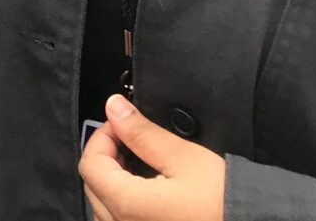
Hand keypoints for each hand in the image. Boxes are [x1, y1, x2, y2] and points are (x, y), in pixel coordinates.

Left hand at [80, 95, 225, 220]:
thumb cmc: (225, 200)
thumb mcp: (184, 158)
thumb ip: (142, 133)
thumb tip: (114, 109)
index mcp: (128, 206)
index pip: (90, 165)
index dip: (103, 137)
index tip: (122, 124)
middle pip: (93, 187)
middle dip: (107, 157)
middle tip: (131, 139)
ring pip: (104, 207)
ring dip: (114, 181)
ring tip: (140, 163)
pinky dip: (126, 202)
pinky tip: (148, 190)